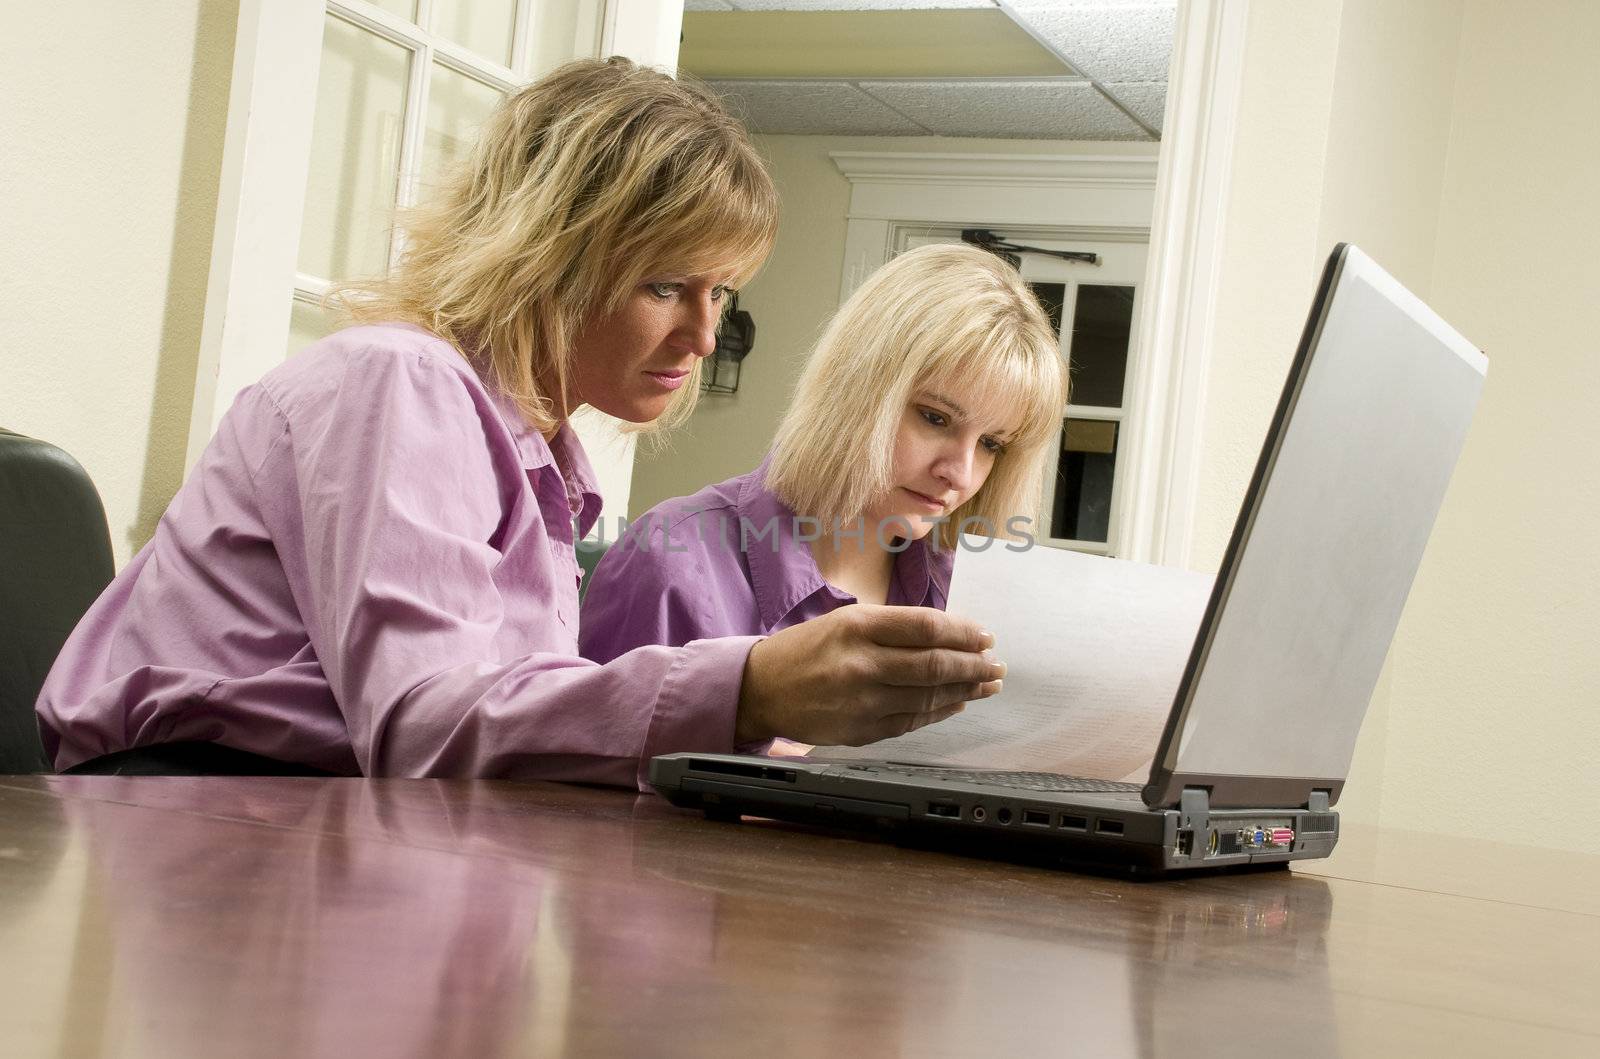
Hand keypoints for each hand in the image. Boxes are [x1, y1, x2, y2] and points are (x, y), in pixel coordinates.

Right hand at [735, 605, 1004, 745]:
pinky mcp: (861, 731)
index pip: (926, 628)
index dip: (964, 632)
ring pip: (929, 696)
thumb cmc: (805, 649)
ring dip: (965, 690)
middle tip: (996, 664)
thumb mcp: (844, 621)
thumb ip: (892, 628)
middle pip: (934, 664)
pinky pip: (912, 721)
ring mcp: (862, 702)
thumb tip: (948, 636)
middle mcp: (861, 664)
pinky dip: (940, 711)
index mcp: (857, 627)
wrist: (761, 690)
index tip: (986, 636)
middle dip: (974, 665)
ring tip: (987, 684)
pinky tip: (957, 702)